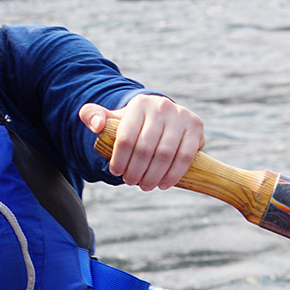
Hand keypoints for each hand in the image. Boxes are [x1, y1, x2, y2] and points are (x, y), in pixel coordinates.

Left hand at [79, 95, 204, 190]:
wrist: (163, 116)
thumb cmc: (134, 122)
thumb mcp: (113, 117)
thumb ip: (93, 116)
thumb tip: (96, 125)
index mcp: (139, 104)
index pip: (126, 137)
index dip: (119, 160)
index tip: (116, 172)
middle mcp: (161, 106)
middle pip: (145, 149)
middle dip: (136, 171)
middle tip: (131, 182)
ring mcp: (180, 116)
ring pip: (165, 154)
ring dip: (153, 176)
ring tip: (145, 185)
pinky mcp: (196, 127)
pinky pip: (185, 157)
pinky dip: (173, 175)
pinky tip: (163, 184)